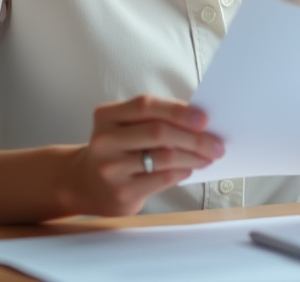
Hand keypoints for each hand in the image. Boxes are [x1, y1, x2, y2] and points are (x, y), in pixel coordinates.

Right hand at [62, 95, 224, 216]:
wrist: (83, 183)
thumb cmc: (116, 149)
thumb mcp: (124, 126)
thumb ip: (154, 119)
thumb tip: (199, 122)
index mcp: (106, 116)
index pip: (146, 106)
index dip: (178, 110)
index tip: (204, 118)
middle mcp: (104, 140)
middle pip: (159, 132)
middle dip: (194, 137)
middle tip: (216, 143)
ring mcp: (111, 168)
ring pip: (164, 157)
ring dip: (194, 156)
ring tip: (208, 156)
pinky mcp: (121, 192)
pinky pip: (162, 179)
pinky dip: (182, 172)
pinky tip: (190, 168)